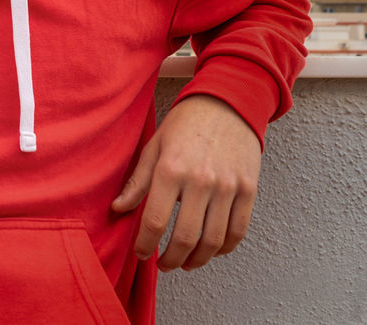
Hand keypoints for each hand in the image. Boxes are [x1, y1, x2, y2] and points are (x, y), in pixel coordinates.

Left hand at [111, 94, 259, 271]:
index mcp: (171, 169)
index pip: (155, 221)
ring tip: (185, 262)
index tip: (141, 253)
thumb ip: (137, 182)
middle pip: (186, 238)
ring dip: (197, 260)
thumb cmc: (186, 124)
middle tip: (162, 264)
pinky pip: (238, 231)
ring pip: (213, 241)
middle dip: (171, 259)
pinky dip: (223, 248)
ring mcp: (228, 186)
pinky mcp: (248, 189)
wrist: (227, 102)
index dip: (145, 245)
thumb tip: (118, 209)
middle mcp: (200, 181)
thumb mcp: (154, 146)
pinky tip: (211, 250)